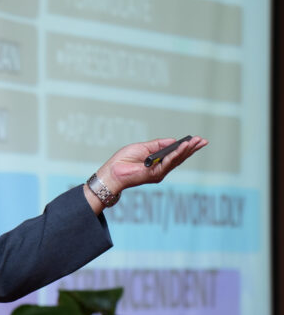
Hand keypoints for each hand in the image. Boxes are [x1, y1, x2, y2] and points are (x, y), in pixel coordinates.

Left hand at [85, 136, 208, 212]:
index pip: (175, 154)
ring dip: (187, 150)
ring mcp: (158, 173)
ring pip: (176, 160)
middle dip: (191, 149)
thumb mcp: (142, 147)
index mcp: (157, 162)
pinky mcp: (154, 175)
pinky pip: (168, 163)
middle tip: (203, 141)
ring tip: (196, 142)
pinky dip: (176, 154)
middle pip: (179, 158)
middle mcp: (160, 169)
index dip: (186, 147)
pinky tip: (183, 147)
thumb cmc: (123, 160)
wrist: (112, 172)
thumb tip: (173, 140)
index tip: (196, 140)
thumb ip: (158, 145)